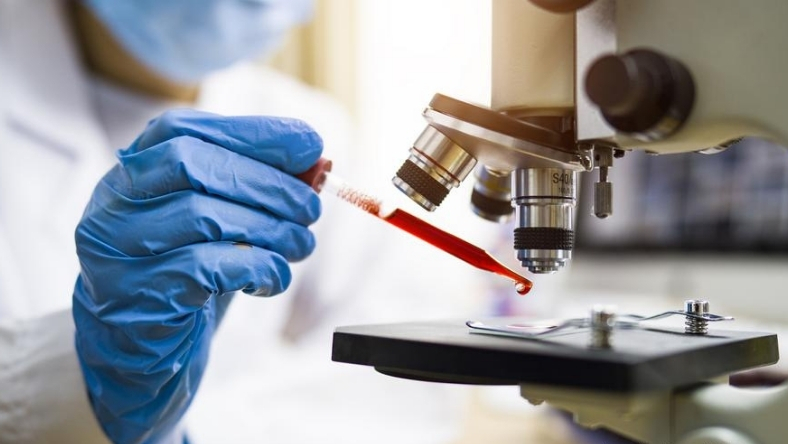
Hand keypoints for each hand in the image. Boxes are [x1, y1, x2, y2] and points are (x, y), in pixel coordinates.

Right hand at [72, 109, 322, 442]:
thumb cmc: (185, 274)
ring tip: (300, 244)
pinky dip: (256, 266)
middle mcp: (112, 204)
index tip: (309, 143)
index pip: (183, 130)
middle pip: (191, 165)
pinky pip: (206, 268)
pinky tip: (274, 276)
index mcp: (132, 173)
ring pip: (202, 216)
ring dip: (270, 228)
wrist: (139, 349)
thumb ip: (249, 190)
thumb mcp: (216, 223)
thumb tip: (314, 165)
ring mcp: (116, 251)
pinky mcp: (136, 296)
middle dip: (266, 183)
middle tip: (310, 208)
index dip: (251, 133)